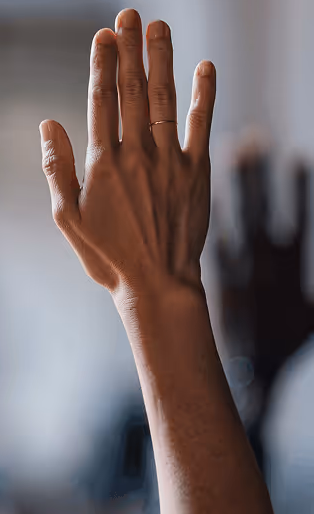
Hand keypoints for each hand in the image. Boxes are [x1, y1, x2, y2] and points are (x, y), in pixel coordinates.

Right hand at [40, 9, 216, 310]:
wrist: (158, 286)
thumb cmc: (108, 256)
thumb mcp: (68, 218)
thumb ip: (56, 168)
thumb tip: (47, 124)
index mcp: (103, 164)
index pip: (102, 101)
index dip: (102, 64)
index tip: (103, 34)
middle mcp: (137, 155)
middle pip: (133, 90)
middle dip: (130, 49)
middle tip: (129, 14)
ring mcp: (170, 161)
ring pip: (165, 100)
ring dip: (162, 60)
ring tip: (159, 26)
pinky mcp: (196, 172)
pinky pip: (200, 126)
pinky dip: (203, 95)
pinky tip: (205, 67)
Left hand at [216, 146, 313, 404]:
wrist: (251, 374)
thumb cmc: (285, 342)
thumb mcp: (311, 315)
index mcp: (289, 271)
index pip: (296, 220)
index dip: (298, 190)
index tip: (297, 156)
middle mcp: (262, 266)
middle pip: (259, 210)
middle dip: (257, 176)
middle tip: (251, 139)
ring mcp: (236, 270)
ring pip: (233, 220)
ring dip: (231, 188)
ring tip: (225, 153)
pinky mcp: (217, 279)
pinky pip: (214, 242)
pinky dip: (214, 218)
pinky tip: (209, 193)